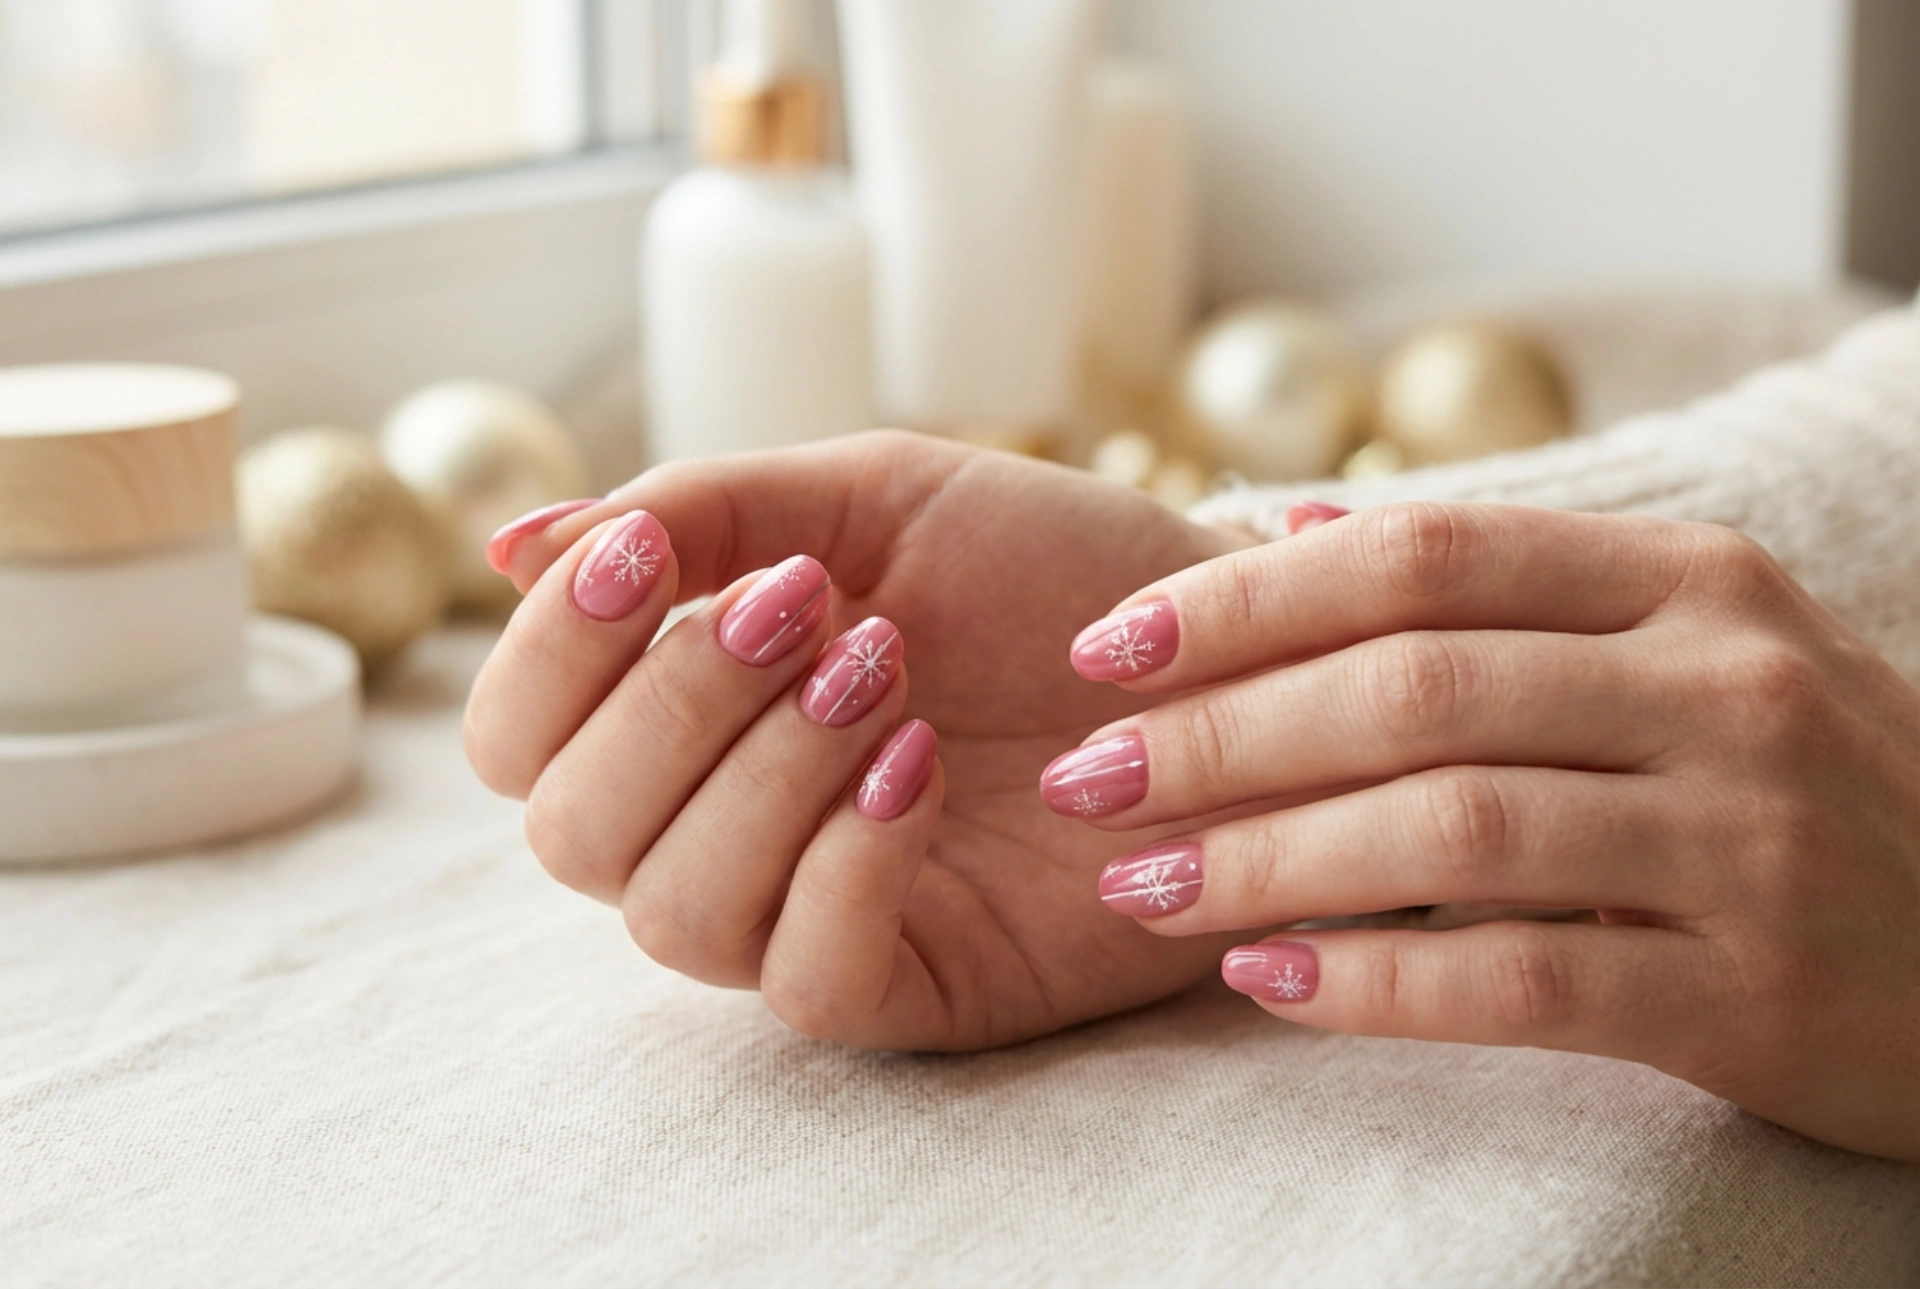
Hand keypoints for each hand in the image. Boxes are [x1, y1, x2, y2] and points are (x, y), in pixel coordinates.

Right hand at [464, 431, 1256, 1049]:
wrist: (1220, 639)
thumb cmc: (1041, 568)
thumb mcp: (870, 499)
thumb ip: (699, 513)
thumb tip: (509, 546)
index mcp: (690, 713)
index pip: (521, 738)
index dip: (551, 654)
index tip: (647, 558)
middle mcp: (725, 826)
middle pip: (570, 835)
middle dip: (670, 705)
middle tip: (804, 611)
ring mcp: (812, 914)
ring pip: (675, 915)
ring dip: (762, 772)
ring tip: (881, 670)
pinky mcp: (916, 986)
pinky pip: (807, 977)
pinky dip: (843, 861)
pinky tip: (918, 764)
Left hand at [1058, 501, 1919, 1160]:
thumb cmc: (1796, 781)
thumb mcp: (1681, 643)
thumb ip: (1495, 586)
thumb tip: (1285, 528)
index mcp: (1688, 582)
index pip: (1424, 556)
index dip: (1245, 599)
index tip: (1108, 648)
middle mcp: (1725, 686)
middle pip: (1415, 686)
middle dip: (1222, 732)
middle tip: (1085, 778)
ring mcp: (1752, 838)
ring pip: (1453, 829)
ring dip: (1267, 858)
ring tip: (1140, 884)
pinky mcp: (1757, 990)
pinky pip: (1527, 979)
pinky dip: (1377, 981)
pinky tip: (1266, 981)